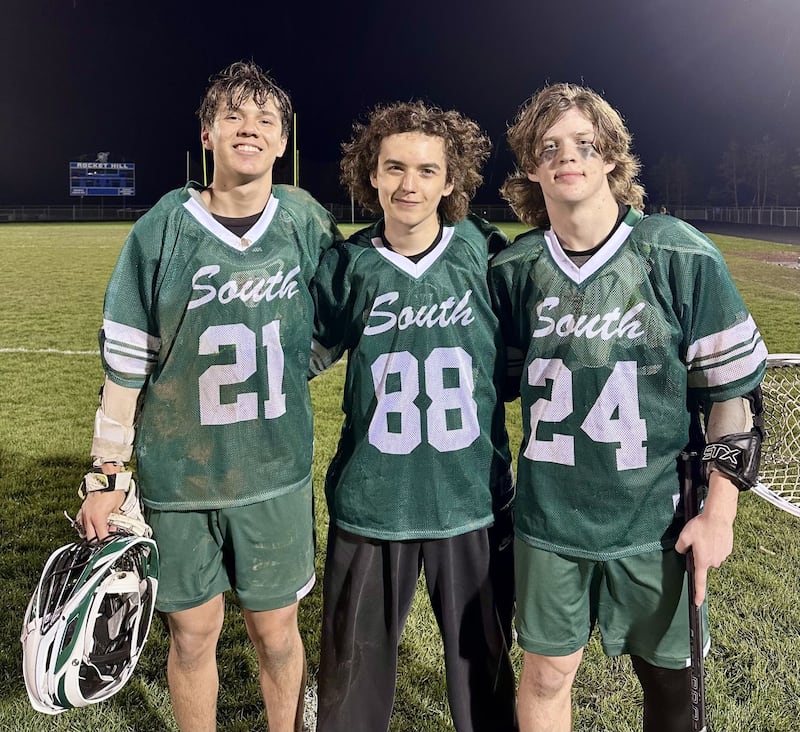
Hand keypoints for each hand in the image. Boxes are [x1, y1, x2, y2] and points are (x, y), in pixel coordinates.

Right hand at [75, 463, 125, 541]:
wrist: (106, 479)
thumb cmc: (113, 490)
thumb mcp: (118, 508)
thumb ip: (116, 520)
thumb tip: (116, 528)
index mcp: (98, 518)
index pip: (101, 537)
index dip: (107, 543)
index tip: (110, 545)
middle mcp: (89, 517)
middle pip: (90, 537)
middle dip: (97, 542)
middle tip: (105, 542)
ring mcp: (84, 513)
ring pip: (84, 530)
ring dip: (91, 534)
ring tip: (99, 534)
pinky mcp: (83, 509)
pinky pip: (81, 521)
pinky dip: (85, 525)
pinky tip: (91, 526)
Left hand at [674, 473, 738, 604]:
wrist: (719, 517)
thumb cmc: (701, 527)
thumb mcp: (684, 536)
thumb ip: (680, 547)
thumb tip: (682, 551)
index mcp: (703, 561)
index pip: (700, 581)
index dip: (698, 594)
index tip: (697, 603)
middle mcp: (714, 562)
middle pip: (703, 563)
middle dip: (699, 555)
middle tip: (696, 541)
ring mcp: (723, 556)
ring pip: (711, 555)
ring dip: (707, 548)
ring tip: (705, 535)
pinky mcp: (728, 549)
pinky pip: (718, 550)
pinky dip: (715, 544)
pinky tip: (712, 534)